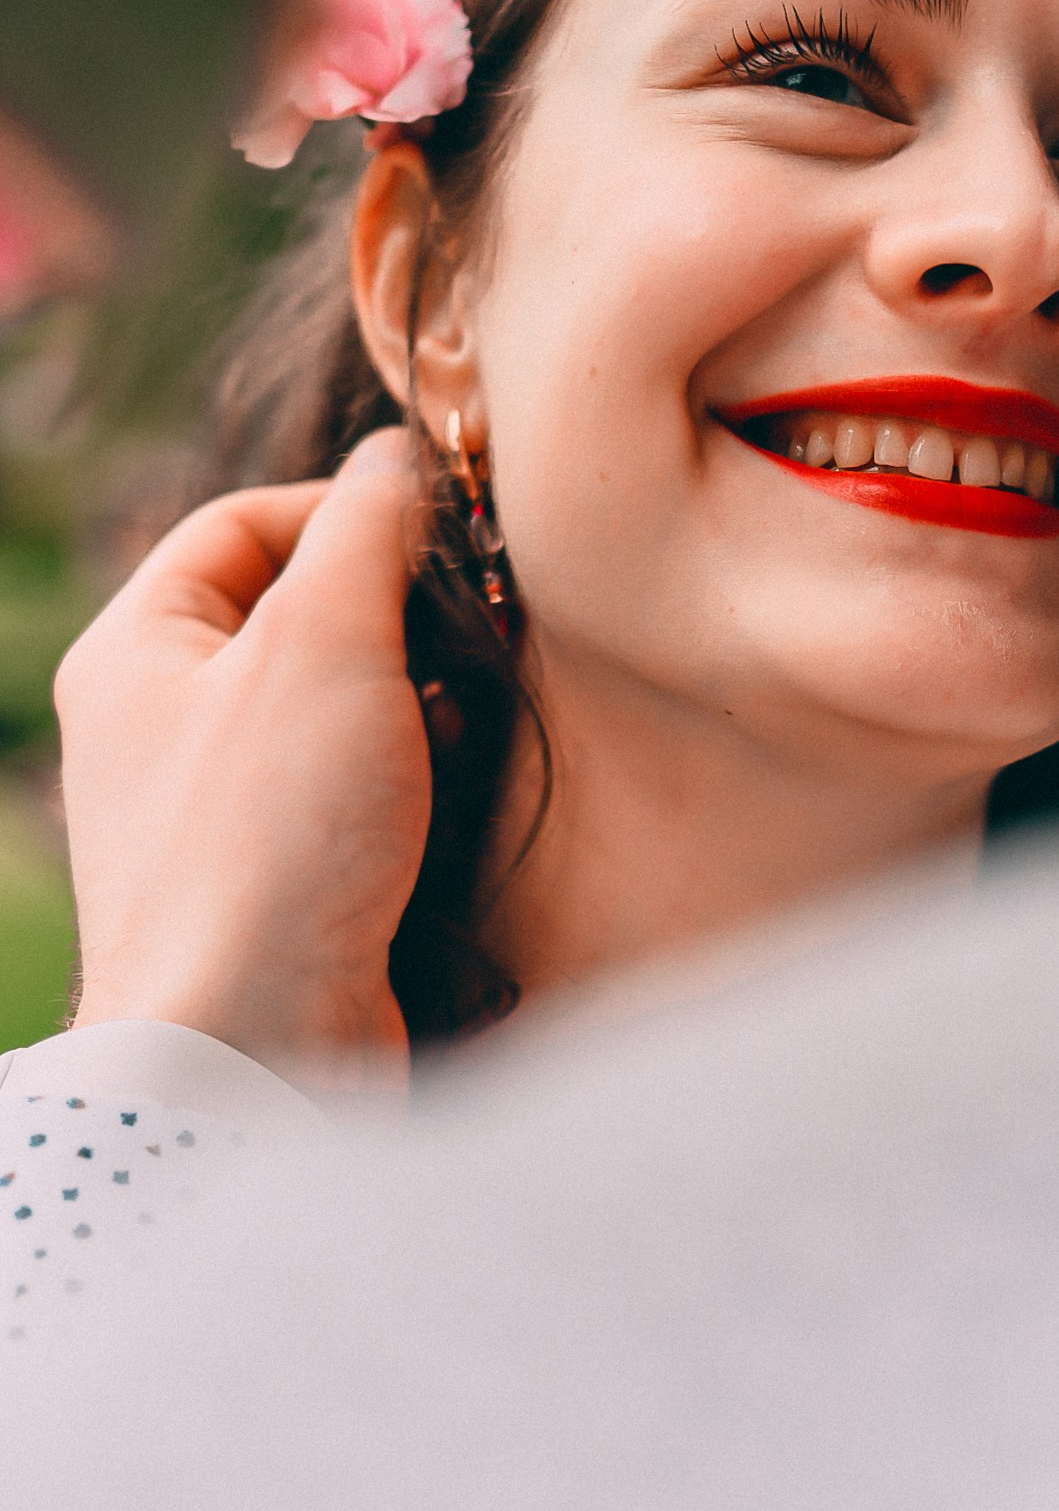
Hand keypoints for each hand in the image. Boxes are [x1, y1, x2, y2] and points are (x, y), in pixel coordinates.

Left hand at [56, 430, 429, 1088]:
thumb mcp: (326, 643)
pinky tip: (454, 788)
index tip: (443, 534)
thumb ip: (368, 529)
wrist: (253, 1052)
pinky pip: (351, 793)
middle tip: (471, 622)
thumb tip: (400, 457)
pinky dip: (410, 776)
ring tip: (466, 709)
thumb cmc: (271, 842)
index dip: (348, 508)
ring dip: (413, 695)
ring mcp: (209, 812)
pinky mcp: (272, 887)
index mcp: (134, 651)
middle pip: (293, 613)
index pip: (243, 524)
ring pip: (332, 705)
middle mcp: (155, 727)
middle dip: (395, 609)